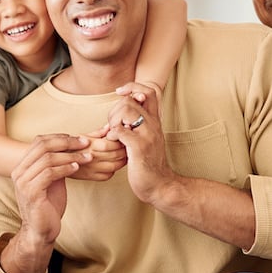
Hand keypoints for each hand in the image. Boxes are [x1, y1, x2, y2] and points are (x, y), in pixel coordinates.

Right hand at [4, 134, 87, 272]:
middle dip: (67, 143)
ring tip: (87, 157)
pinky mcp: (31, 192)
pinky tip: (77, 168)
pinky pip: (49, 173)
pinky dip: (65, 168)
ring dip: (71, 156)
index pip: (39, 141)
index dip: (60, 137)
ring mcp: (23, 182)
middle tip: (85, 144)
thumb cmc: (48, 206)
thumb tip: (71, 147)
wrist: (41, 230)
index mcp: (22, 166)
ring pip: (48, 158)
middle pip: (43, 146)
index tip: (79, 139)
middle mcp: (19, 172)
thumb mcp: (52, 180)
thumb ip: (55, 164)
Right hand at [70, 127, 126, 180]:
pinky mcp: (91, 177)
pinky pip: (107, 175)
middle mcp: (92, 157)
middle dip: (124, 150)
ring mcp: (92, 168)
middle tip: (127, 147)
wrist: (58, 160)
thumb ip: (98, 132)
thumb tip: (110, 126)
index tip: (123, 139)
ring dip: (122, 161)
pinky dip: (113, 171)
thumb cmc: (69, 147)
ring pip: (114, 166)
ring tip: (122, 156)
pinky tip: (112, 165)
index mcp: (91, 145)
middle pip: (116, 155)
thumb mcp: (82, 136)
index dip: (120, 141)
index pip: (112, 144)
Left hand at [104, 82, 173, 203]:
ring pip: (126, 110)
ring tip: (114, 135)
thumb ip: (136, 125)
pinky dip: (112, 135)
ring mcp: (147, 135)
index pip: (148, 91)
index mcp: (154, 121)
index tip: (120, 93)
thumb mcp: (145, 139)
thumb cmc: (148, 163)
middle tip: (113, 125)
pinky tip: (113, 143)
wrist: (160, 185)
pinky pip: (119, 130)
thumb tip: (118, 112)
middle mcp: (153, 124)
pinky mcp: (139, 148)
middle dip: (115, 109)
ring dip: (113, 121)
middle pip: (131, 99)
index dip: (132, 87)